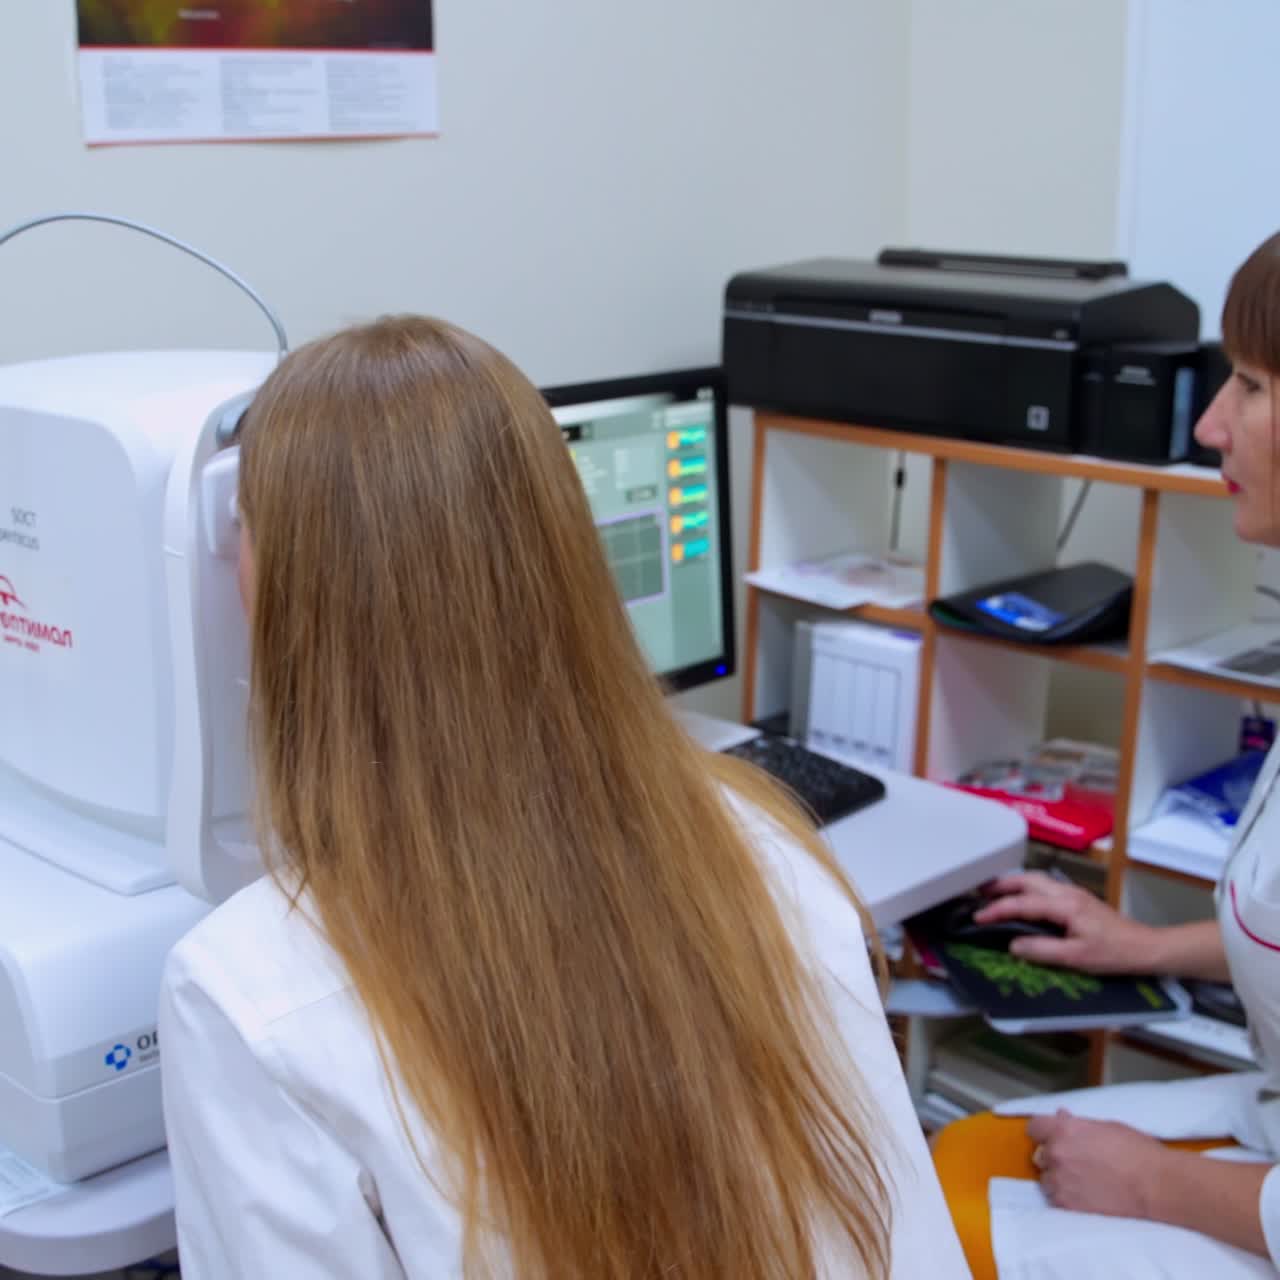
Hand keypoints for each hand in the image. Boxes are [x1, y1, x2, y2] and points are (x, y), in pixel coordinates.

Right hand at [974, 871, 1159, 972]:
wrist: (1144, 948)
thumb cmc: (1114, 953)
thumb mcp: (1076, 958)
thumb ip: (1042, 950)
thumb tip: (1014, 945)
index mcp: (1064, 905)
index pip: (1022, 903)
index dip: (997, 909)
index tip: (978, 917)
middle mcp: (1067, 893)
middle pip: (1027, 880)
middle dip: (1001, 885)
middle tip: (980, 893)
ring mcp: (1074, 894)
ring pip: (1036, 880)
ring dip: (1013, 884)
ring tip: (996, 894)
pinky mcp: (1078, 900)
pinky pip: (1045, 887)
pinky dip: (1027, 889)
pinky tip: (1024, 900)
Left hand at [1028, 1110, 1164, 1218]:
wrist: (1155, 1184)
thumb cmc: (1135, 1150)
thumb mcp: (1105, 1126)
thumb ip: (1078, 1124)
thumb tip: (1061, 1116)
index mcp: (1063, 1130)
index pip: (1034, 1127)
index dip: (1044, 1131)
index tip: (1053, 1136)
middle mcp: (1056, 1154)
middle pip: (1040, 1154)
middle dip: (1054, 1156)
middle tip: (1074, 1161)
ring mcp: (1060, 1181)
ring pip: (1045, 1179)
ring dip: (1057, 1179)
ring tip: (1079, 1181)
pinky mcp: (1068, 1205)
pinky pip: (1055, 1199)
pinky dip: (1064, 1197)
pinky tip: (1082, 1196)